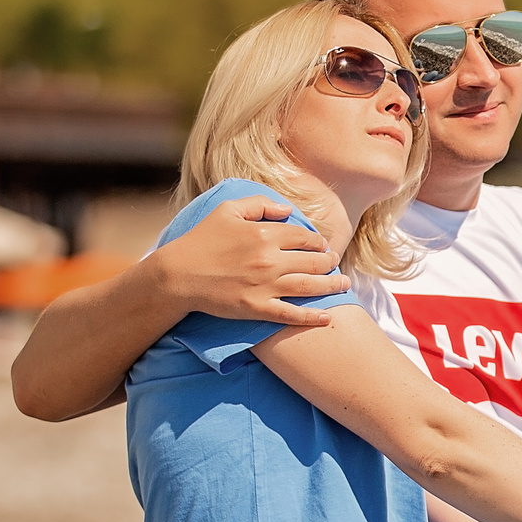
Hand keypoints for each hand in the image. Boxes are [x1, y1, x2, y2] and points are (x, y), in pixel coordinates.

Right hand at [151, 197, 351, 324]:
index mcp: (264, 234)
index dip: (318, 241)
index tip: (322, 245)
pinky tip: (327, 317)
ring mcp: (265, 286)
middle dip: (330, 262)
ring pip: (309, 286)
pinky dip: (311, 317)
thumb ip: (260, 204)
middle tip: (336, 263)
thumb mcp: (227, 209)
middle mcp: (269, 260)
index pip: (304, 237)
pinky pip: (291, 314)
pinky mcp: (256, 308)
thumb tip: (287, 210)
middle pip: (314, 261)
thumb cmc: (201, 240)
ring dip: (332, 285)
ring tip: (344, 284)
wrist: (177, 275)